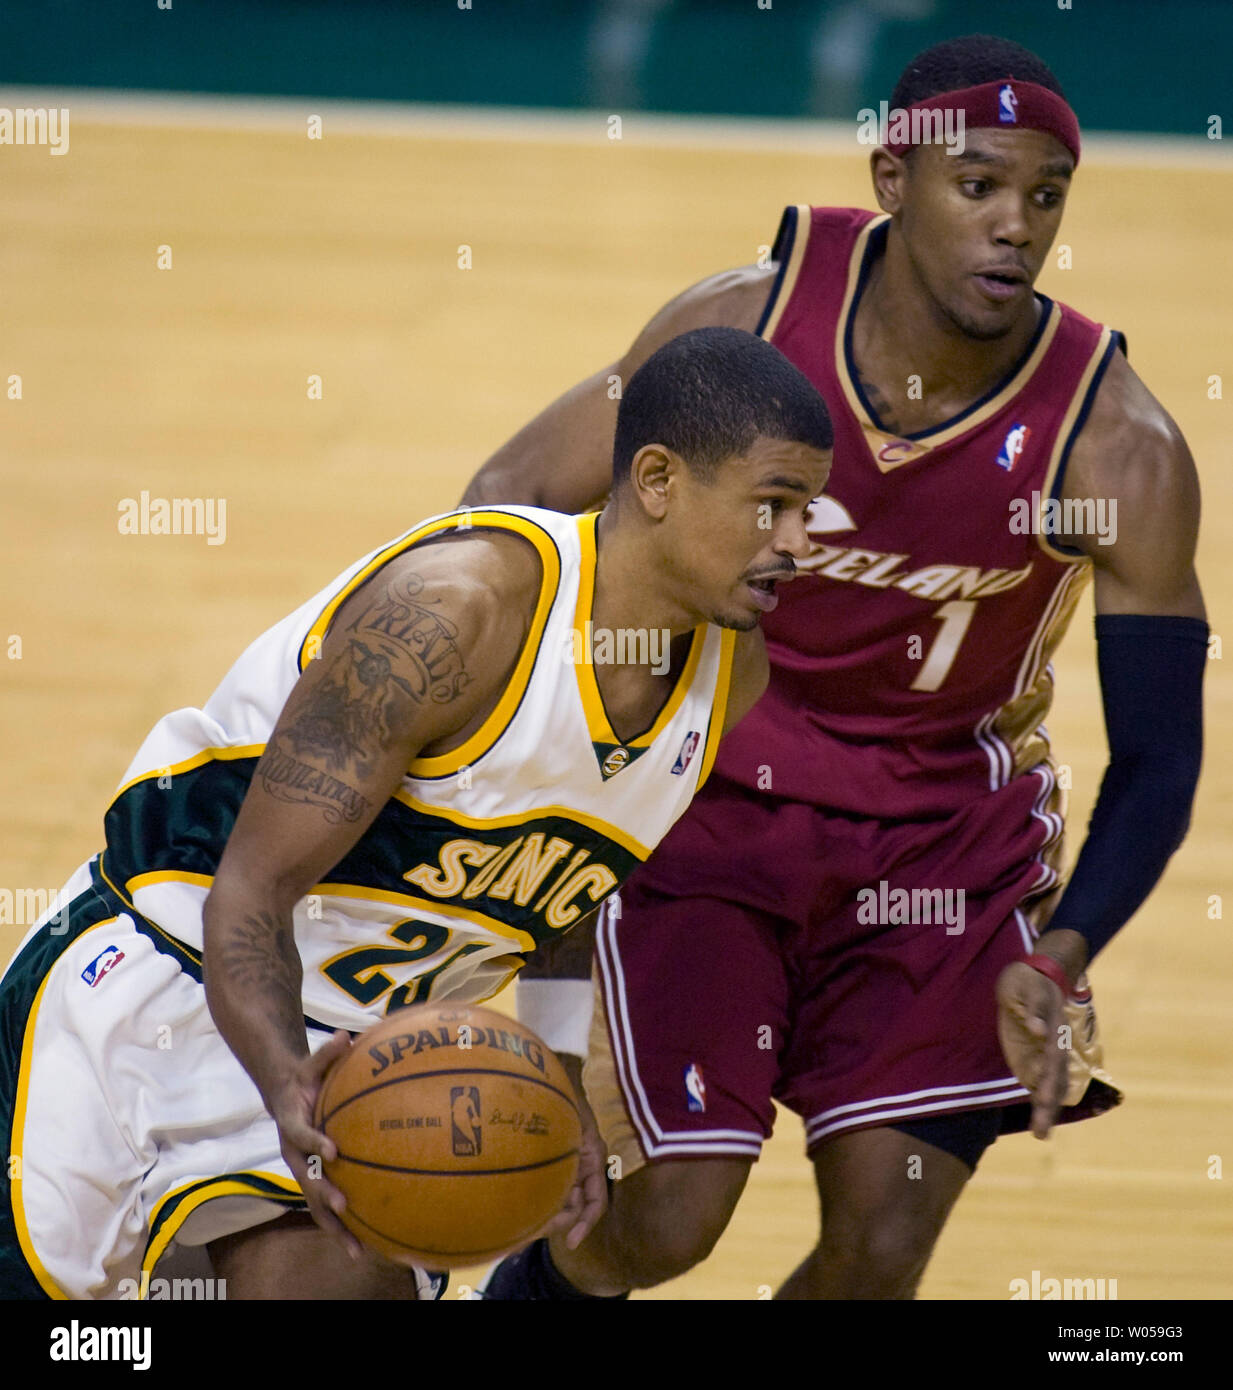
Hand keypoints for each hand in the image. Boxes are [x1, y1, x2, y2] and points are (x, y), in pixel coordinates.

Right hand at [266, 1029, 363, 1259]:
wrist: (283, 1096)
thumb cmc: (303, 1079)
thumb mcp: (311, 1064)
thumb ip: (327, 1052)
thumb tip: (346, 1035)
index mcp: (291, 1125)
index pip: (302, 1134)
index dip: (316, 1142)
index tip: (334, 1150)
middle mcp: (294, 1153)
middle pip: (306, 1179)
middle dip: (324, 1194)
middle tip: (344, 1206)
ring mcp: (302, 1170)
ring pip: (314, 1203)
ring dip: (333, 1225)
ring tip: (356, 1249)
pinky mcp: (313, 1179)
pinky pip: (325, 1205)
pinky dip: (341, 1225)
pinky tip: (364, 1244)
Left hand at [538, 1089, 608, 1249]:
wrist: (545, 1083)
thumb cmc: (563, 1100)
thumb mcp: (574, 1125)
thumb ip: (576, 1150)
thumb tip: (567, 1184)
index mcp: (593, 1159)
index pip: (596, 1201)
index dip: (586, 1223)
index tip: (571, 1243)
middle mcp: (580, 1168)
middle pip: (575, 1206)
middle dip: (560, 1220)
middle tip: (537, 1230)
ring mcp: (564, 1167)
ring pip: (559, 1200)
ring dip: (547, 1212)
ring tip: (524, 1226)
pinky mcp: (546, 1164)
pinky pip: (544, 1188)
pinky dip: (536, 1199)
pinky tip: (517, 1210)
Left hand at [996, 961, 1068, 1139]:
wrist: (1035, 976)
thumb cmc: (1027, 981)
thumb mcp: (1025, 986)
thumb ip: (1032, 1008)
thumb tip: (1037, 1028)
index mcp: (1052, 1029)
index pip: (1052, 1058)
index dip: (1049, 1079)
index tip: (1045, 1099)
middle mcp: (1054, 1046)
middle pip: (1055, 1079)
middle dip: (1048, 1104)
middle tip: (1041, 1131)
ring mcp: (1046, 1054)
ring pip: (1051, 1085)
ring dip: (1047, 1109)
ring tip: (1041, 1135)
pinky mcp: (1035, 1057)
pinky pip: (1041, 1083)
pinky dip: (1041, 1102)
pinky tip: (1039, 1125)